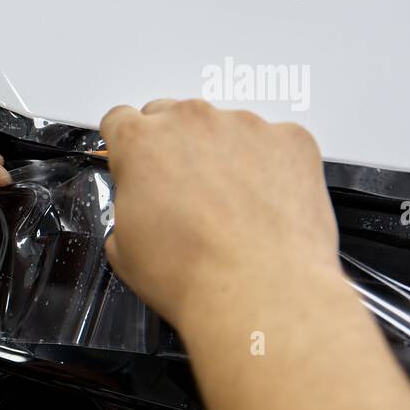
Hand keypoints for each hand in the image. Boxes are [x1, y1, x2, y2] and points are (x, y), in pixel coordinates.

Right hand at [99, 98, 342, 330]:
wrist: (260, 293)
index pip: (119, 120)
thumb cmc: (194, 275)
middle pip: (172, 115)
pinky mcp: (290, 140)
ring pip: (224, 129)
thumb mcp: (122, 247)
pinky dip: (267, 166)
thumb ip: (126, 206)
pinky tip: (261, 204)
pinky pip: (273, 142)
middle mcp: (192, 122)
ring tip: (228, 207)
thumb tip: (139, 208)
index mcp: (141, 143)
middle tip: (182, 194)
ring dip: (221, 156)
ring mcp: (245, 126)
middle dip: (172, 149)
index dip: (124, 145)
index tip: (133, 159)